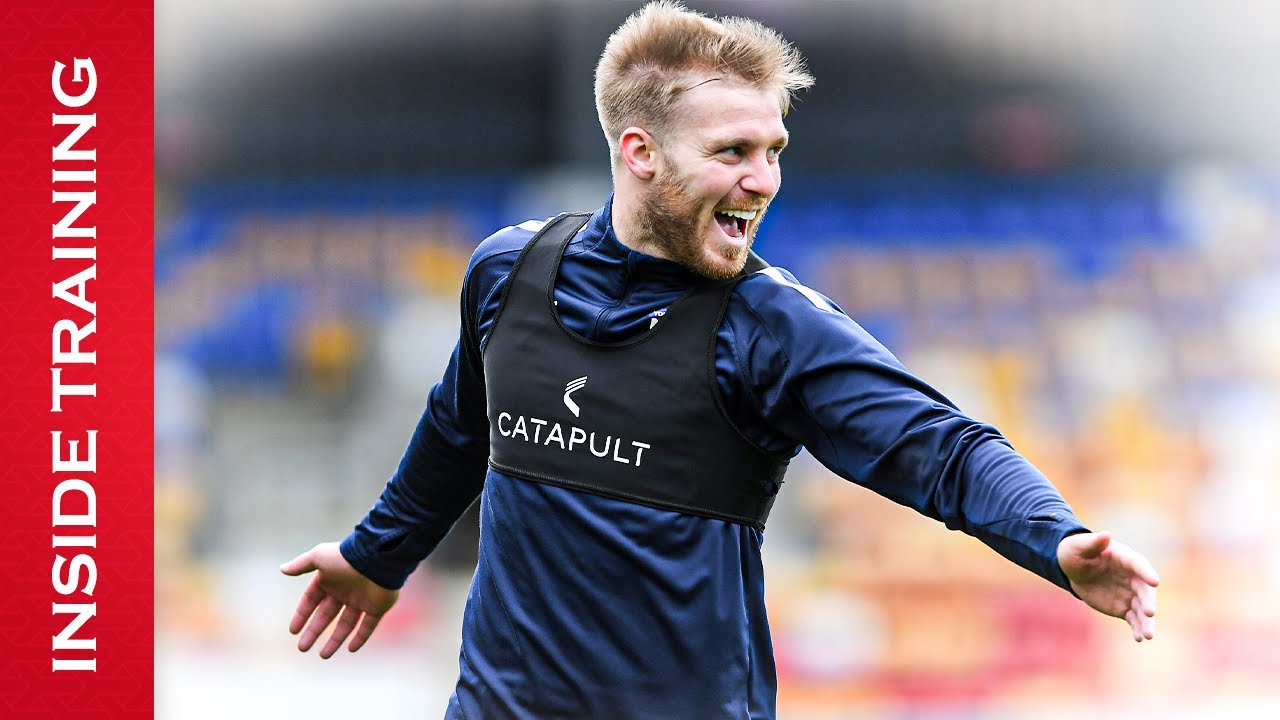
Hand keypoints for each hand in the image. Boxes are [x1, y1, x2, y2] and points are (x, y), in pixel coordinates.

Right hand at [280, 542, 399, 657]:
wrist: (377, 558)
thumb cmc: (345, 557)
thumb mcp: (319, 556)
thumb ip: (301, 564)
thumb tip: (282, 569)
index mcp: (330, 579)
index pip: (311, 600)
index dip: (302, 615)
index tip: (293, 631)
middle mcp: (345, 590)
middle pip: (326, 615)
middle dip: (314, 631)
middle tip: (302, 647)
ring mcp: (361, 599)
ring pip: (346, 624)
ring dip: (334, 640)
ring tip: (323, 655)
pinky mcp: (377, 607)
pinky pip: (368, 626)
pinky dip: (361, 637)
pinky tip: (350, 649)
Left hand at [1057, 531, 1158, 641]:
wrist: (1073, 569)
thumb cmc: (1076, 552)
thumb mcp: (1079, 546)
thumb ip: (1093, 542)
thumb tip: (1106, 534)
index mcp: (1124, 558)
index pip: (1138, 565)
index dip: (1146, 572)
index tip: (1154, 581)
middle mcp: (1132, 577)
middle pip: (1144, 590)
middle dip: (1148, 601)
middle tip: (1150, 612)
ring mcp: (1129, 594)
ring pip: (1142, 608)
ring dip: (1147, 621)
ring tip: (1148, 635)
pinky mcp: (1124, 607)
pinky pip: (1134, 619)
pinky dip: (1137, 628)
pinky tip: (1139, 638)